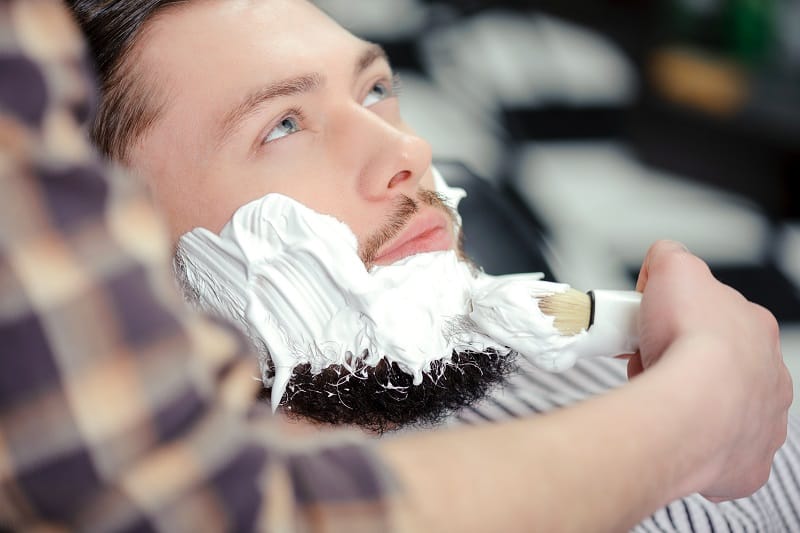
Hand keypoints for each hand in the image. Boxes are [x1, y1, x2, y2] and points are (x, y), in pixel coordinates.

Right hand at [628, 240, 791, 500]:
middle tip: (647, 357)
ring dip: (686, 396)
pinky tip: (672, 425)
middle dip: (680, 358)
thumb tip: (662, 260)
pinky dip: (694, 438)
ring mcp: (758, 417)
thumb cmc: (691, 345)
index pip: (714, 315)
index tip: (652, 322)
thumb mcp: (673, 268)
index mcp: (754, 327)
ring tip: (653, 390)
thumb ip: (668, 257)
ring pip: (719, 404)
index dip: (677, 316)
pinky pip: (718, 446)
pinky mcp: (745, 457)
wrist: (694, 405)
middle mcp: (764, 372)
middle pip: (716, 361)